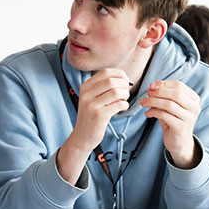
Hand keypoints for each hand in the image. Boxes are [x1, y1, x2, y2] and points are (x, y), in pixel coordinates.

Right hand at [56, 69, 129, 183]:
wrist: (83, 136)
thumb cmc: (92, 116)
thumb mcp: (93, 98)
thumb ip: (104, 87)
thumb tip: (124, 77)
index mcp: (85, 87)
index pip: (105, 72)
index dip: (119, 74)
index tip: (124, 81)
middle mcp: (86, 94)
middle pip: (112, 81)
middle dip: (124, 85)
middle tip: (126, 93)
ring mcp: (91, 105)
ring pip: (116, 92)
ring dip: (125, 95)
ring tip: (124, 100)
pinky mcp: (99, 115)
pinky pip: (118, 104)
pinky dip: (125, 105)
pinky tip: (122, 108)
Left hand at [140, 80, 199, 167]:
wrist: (179, 143)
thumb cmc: (173, 121)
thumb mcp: (170, 106)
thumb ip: (163, 96)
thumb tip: (151, 87)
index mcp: (194, 99)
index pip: (179, 85)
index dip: (163, 84)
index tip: (151, 86)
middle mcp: (194, 108)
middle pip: (176, 93)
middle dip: (159, 92)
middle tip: (147, 94)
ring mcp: (189, 118)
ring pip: (169, 104)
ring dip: (153, 101)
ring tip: (143, 103)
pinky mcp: (181, 128)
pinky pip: (164, 115)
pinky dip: (153, 112)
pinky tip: (148, 114)